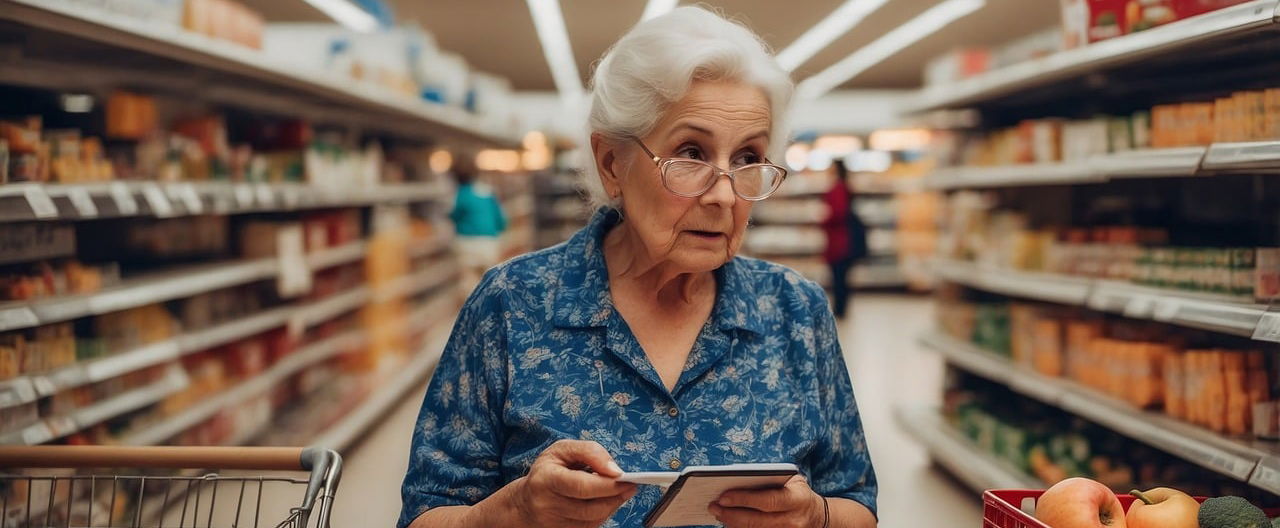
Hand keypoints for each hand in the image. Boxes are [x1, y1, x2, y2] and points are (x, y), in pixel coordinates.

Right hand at [510, 439, 637, 527]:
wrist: (525, 503)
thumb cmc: (548, 471)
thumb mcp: (562, 450)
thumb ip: (590, 452)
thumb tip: (615, 471)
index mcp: (545, 480)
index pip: (581, 486)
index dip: (607, 484)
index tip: (624, 477)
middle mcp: (547, 505)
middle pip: (590, 508)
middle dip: (615, 496)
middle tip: (630, 485)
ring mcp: (554, 524)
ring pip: (594, 519)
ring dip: (612, 505)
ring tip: (620, 492)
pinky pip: (590, 527)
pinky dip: (603, 514)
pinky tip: (605, 502)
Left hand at [709, 475, 824, 527]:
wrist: (816, 516)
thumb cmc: (797, 493)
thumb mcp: (792, 480)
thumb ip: (771, 479)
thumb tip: (737, 478)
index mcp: (797, 499)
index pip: (768, 500)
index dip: (744, 500)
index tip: (723, 496)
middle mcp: (793, 520)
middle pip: (756, 521)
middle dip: (731, 514)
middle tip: (713, 506)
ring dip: (732, 523)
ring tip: (718, 513)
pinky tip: (730, 522)